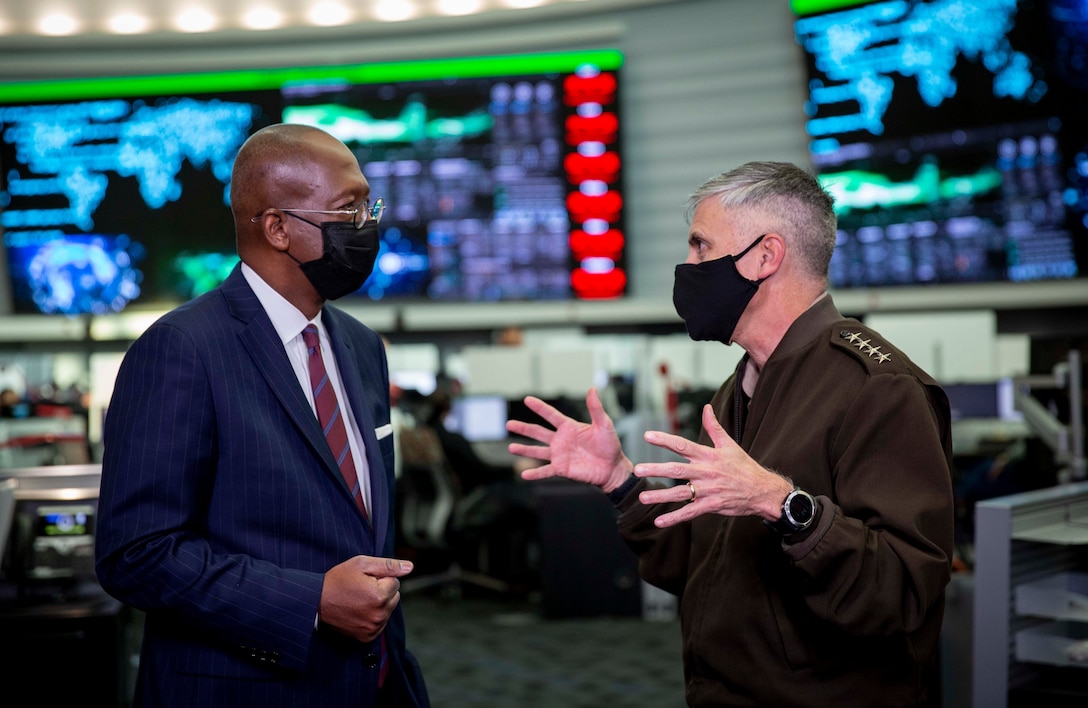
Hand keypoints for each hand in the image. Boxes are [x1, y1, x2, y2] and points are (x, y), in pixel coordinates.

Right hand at [319, 555, 412, 641]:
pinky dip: (373, 616)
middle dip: (383, 590)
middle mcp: (379, 614)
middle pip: (395, 596)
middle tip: (362, 588)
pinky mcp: (367, 637)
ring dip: (379, 603)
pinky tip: (359, 610)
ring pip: (388, 610)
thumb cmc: (338, 580)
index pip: (395, 581)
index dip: (381, 577)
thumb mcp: (362, 564)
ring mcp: (374, 628)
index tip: (365, 579)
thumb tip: (410, 567)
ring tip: (359, 599)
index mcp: (380, 595)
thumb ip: (389, 565)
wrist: (316, 601)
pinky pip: (381, 623)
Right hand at [506, 388, 632, 491]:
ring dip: (524, 449)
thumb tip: (592, 389)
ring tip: (511, 447)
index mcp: (569, 427)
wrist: (613, 468)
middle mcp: (560, 440)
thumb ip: (596, 408)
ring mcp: (559, 455)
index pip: (551, 415)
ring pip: (537, 451)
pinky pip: (545, 471)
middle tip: (508, 424)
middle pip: (538, 432)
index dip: (539, 407)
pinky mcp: (562, 469)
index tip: (527, 399)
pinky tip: (524, 474)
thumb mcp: (604, 424)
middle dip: (523, 428)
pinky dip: (535, 473)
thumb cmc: (609, 445)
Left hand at [633, 404, 793, 527]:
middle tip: (637, 470)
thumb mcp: (730, 444)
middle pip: (677, 470)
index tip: (647, 436)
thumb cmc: (744, 466)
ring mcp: (709, 490)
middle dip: (656, 469)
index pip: (683, 445)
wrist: (763, 491)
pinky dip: (675, 517)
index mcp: (709, 456)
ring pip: (681, 493)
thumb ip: (714, 427)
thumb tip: (706, 407)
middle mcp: (706, 472)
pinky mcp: (712, 506)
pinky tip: (659, 521)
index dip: (665, 440)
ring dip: (660, 495)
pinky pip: (690, 512)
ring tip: (642, 496)